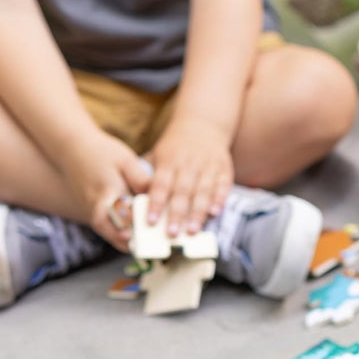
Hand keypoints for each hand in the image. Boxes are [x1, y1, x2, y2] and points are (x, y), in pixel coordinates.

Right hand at [59, 131, 152, 250]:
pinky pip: (101, 226)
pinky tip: (128, 237)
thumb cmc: (103, 152)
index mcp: (108, 190)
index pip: (124, 214)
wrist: (72, 148)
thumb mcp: (126, 160)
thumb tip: (155, 196)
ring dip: (120, 240)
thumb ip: (140, 179)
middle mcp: (95, 203)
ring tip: (138, 247)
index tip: (153, 231)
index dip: (139, 224)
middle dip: (127, 239)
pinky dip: (113, 233)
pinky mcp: (87, 209)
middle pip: (110, 229)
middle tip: (145, 247)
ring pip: (104, 230)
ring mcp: (88, 208)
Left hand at [145, 113, 234, 235]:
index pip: (161, 185)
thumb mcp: (157, 154)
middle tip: (171, 234)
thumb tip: (134, 199)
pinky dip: (219, 200)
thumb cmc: (175, 146)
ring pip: (203, 192)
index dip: (156, 204)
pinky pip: (223, 186)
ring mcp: (208, 166)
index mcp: (169, 161)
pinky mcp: (224, 168)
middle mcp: (189, 164)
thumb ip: (148, 175)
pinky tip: (214, 213)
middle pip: (182, 192)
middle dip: (177, 215)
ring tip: (192, 231)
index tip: (151, 222)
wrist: (204, 124)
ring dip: (197, 213)